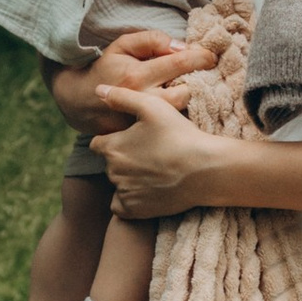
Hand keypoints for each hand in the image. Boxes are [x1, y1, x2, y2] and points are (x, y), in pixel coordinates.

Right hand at [47, 36, 198, 138]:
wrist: (79, 100)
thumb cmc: (106, 67)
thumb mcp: (122, 45)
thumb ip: (151, 40)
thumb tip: (179, 46)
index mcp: (137, 75)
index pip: (178, 63)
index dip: (200, 58)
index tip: (211, 56)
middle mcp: (141, 100)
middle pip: (184, 95)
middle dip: (199, 86)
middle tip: (204, 78)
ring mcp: (140, 121)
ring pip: (178, 115)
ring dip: (190, 104)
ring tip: (193, 93)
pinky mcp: (140, 136)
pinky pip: (167, 128)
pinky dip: (177, 120)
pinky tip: (179, 111)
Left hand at [97, 83, 230, 220]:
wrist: (204, 170)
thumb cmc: (179, 134)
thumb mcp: (151, 106)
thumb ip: (121, 97)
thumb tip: (97, 90)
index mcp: (112, 147)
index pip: (98, 144)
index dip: (113, 140)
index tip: (132, 140)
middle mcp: (113, 171)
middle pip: (110, 164)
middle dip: (122, 159)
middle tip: (148, 154)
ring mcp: (124, 192)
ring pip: (118, 183)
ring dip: (128, 178)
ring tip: (153, 171)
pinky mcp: (135, 210)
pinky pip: (120, 206)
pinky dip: (128, 200)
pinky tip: (145, 190)